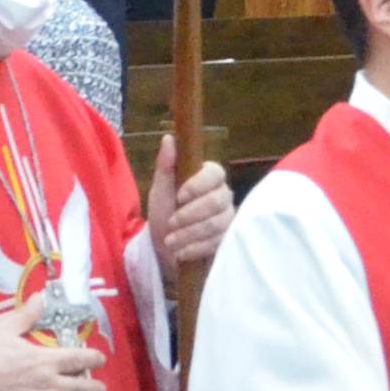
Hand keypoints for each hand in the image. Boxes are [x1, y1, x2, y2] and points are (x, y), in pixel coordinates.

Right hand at [0, 322, 102, 390]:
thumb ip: (26, 315)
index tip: (100, 359)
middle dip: (96, 388)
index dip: (93, 358)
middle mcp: (49, 384)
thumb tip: (41, 297)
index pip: (78, 358)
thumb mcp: (3, 327)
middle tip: (101, 389)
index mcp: (44, 359)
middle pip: (82, 387)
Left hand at [146, 135, 230, 284]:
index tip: (179, 196)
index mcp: (209, 177)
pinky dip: (196, 248)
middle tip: (170, 224)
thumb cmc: (164, 213)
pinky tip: (181, 252)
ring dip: (189, 234)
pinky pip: (218, 243)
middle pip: (217, 201)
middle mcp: (223, 195)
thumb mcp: (160, 190)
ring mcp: (229, 218)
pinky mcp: (228, 240)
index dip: (198, 185)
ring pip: (216, 224)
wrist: (165, 247)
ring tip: (170, 241)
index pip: (215, 173)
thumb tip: (169, 138)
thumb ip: (166, 166)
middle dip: (190, 215)